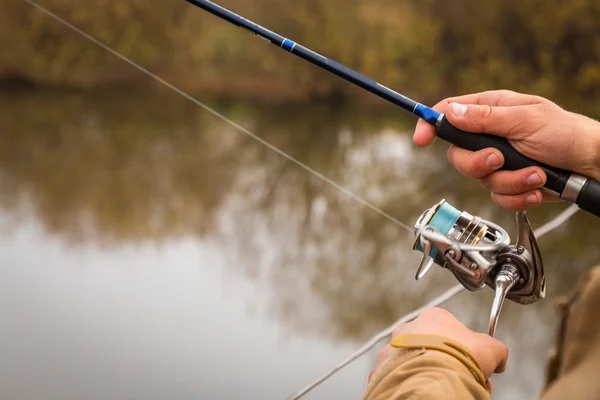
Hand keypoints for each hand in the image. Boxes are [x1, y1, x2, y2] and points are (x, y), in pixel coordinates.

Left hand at [369, 308, 507, 391]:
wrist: (432, 378)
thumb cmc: (459, 358)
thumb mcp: (491, 349)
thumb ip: (496, 349)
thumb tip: (500, 358)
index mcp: (434, 317)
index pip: (451, 330)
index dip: (465, 349)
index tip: (473, 365)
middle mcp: (409, 328)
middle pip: (430, 346)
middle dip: (445, 362)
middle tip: (459, 378)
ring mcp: (393, 348)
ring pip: (411, 360)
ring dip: (424, 371)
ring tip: (440, 386)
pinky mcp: (382, 368)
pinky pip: (395, 376)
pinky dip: (408, 383)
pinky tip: (421, 390)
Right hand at [414, 90, 599, 209]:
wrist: (591, 165)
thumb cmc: (566, 133)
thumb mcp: (525, 120)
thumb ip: (486, 118)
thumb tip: (451, 112)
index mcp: (491, 111)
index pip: (450, 114)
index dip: (430, 125)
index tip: (421, 139)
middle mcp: (490, 137)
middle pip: (458, 156)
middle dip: (479, 164)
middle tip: (499, 159)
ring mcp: (498, 162)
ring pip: (480, 180)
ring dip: (510, 181)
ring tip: (536, 173)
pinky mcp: (509, 184)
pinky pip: (498, 197)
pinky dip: (518, 196)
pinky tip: (537, 187)